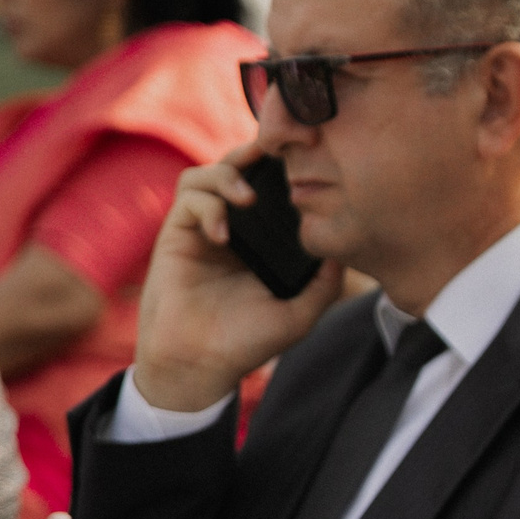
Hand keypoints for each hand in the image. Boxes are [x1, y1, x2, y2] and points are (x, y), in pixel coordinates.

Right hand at [132, 144, 346, 411]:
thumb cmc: (247, 342)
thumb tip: (344, 250)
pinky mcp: (176, 235)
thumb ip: (325, 284)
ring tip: (246, 199)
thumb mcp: (299, 314)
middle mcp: (232, 227)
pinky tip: (223, 234)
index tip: (305, 157)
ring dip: (227, 175)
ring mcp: (202, 228)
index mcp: (261, 239)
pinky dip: (207, 205)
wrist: (199, 364)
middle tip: (274, 154)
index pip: (271, 187)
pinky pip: (188, 198)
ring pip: (206, 174)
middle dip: (254, 154)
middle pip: (237, 167)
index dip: (283, 168)